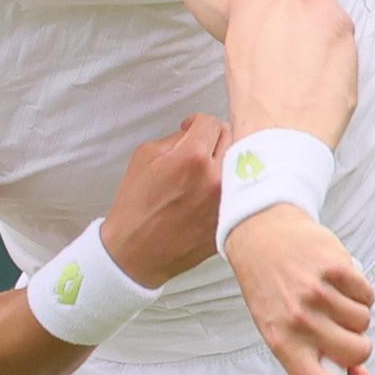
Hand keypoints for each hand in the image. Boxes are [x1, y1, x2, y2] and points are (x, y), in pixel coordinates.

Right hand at [101, 115, 230, 288]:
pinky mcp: (230, 220)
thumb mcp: (145, 157)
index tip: (191, 129)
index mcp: (193, 158)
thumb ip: (175, 138)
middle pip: (232, 138)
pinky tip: (209, 193)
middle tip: (199, 147)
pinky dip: (228, 186)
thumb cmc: (136, 208)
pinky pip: (238, 190)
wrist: (136, 253)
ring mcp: (226, 202)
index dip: (197, 122)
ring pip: (239, 164)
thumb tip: (194, 132)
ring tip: (207, 170)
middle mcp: (216, 178)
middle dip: (214, 138)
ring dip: (225, 160)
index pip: (211, 122)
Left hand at [222, 210, 373, 374]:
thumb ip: (318, 357)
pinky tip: (341, 285)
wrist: (262, 237)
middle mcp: (299, 320)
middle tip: (345, 334)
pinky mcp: (336, 267)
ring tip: (335, 303)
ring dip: (356, 317)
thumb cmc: (271, 290)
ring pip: (363, 322)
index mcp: (283, 343)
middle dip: (358, 347)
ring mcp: (318, 292)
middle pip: (355, 351)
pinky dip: (360, 293)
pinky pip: (367, 295)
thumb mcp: (283, 329)